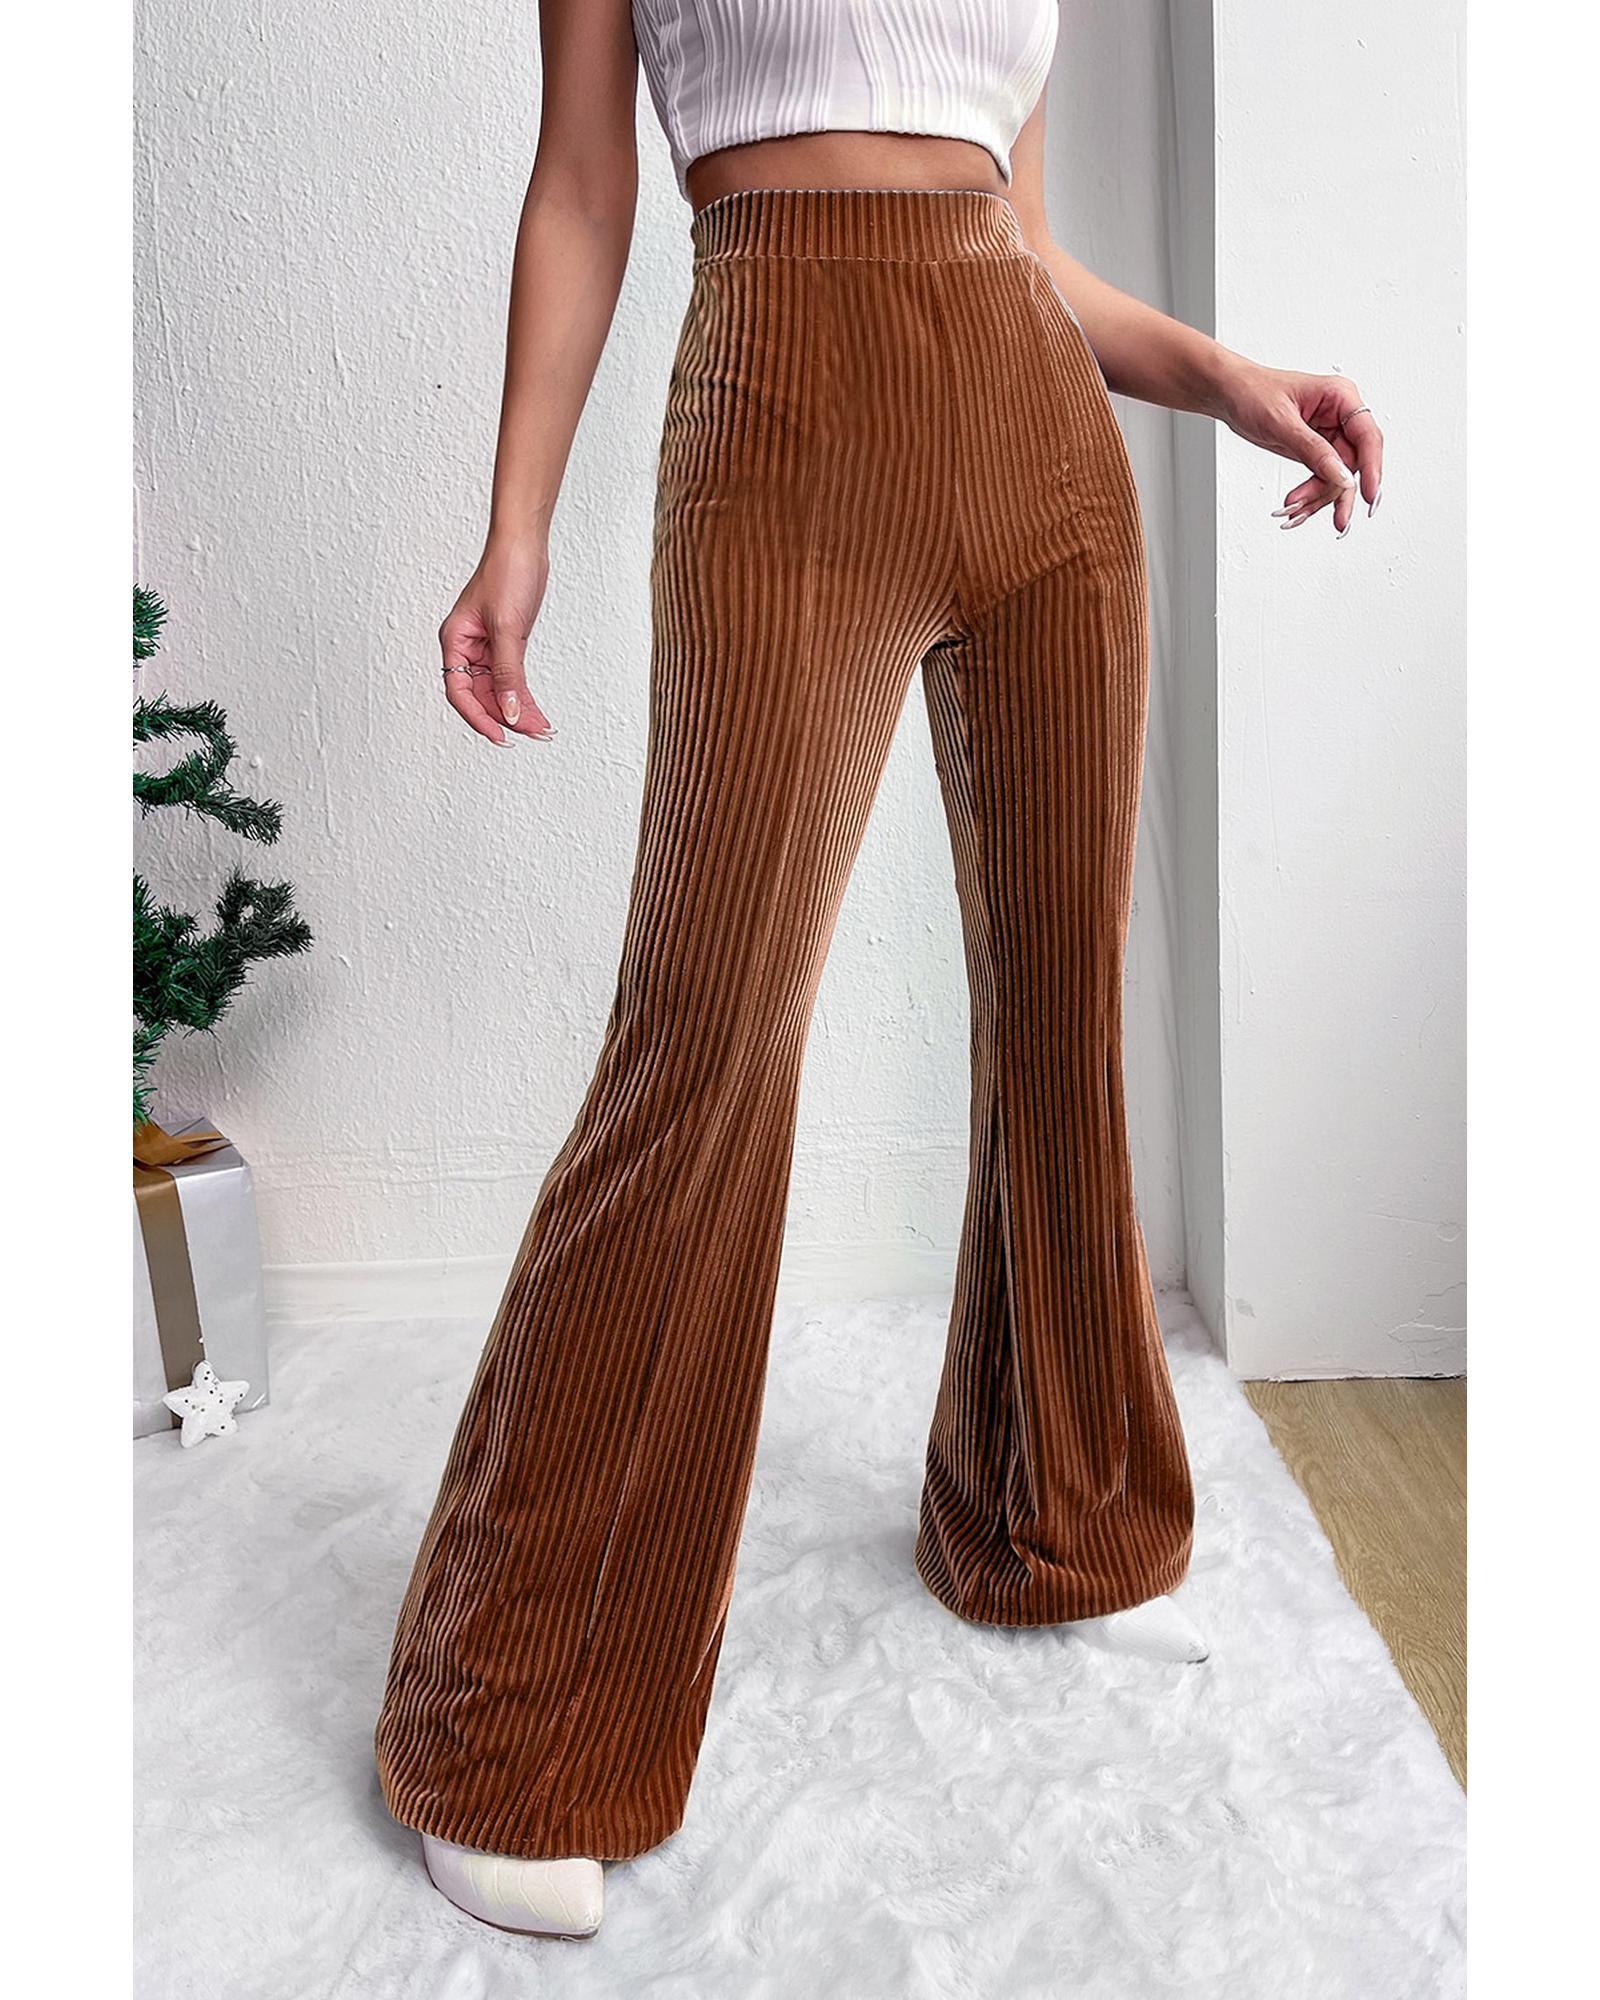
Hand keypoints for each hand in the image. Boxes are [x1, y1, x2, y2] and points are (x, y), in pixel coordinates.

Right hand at [438, 537, 555, 745]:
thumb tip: (508, 711)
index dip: (478, 718)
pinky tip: (535, 711)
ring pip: (498, 691)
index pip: (459, 691)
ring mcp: (486, 647)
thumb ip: (508, 673)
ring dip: (517, 710)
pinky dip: (522, 695)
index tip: (501, 737)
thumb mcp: (507, 628)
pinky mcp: (505, 644)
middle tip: (534, 732)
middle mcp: (467, 647)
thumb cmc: (506, 572)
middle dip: (506, 717)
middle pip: (481, 696)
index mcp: (455, 640)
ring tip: (541, 728)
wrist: (524, 546)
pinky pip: (510, 678)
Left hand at [1216, 364, 1383, 536]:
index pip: (1367, 437)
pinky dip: (1309, 496)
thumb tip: (1341, 475)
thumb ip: (1313, 450)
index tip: (1369, 495)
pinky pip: (1321, 479)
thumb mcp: (1281, 422)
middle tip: (1338, 519)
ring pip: (1337, 477)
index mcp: (1340, 397)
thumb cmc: (1253, 392)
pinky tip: (1296, 508)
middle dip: (1337, 492)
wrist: (1230, 394)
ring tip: (1293, 511)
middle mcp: (1339, 416)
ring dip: (1318, 498)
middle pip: (1353, 464)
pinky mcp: (1315, 451)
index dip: (1372, 468)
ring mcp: (1328, 435)